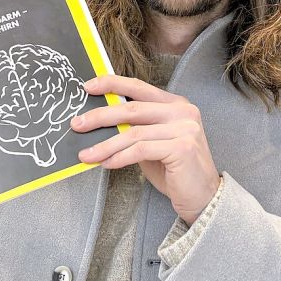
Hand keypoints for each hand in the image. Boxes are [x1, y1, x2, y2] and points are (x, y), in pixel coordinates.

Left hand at [72, 75, 220, 224]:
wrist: (204, 196)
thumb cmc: (174, 170)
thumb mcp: (152, 142)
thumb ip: (134, 128)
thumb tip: (99, 121)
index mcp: (175, 104)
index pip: (139, 87)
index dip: (112, 84)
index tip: (88, 87)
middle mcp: (182, 111)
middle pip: (132, 108)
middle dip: (100, 117)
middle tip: (77, 125)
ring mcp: (185, 128)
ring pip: (134, 133)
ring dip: (105, 145)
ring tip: (86, 154)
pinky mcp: (182, 148)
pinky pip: (141, 150)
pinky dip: (120, 157)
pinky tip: (107, 163)